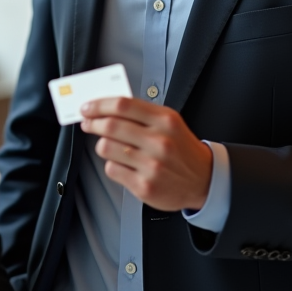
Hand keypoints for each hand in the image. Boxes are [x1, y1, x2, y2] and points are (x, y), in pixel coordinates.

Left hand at [79, 97, 212, 211]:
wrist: (204, 180)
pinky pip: (112, 169)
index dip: (99, 104)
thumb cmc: (182, 149)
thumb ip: (141, 113)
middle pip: (110, 125)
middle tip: (88, 123)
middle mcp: (159, 141)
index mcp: (164, 120)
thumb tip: (108, 107)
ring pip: (106, 148)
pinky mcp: (144, 186)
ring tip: (111, 146)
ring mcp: (151, 165)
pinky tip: (122, 163)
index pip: (122, 105)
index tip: (87, 107)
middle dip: (92, 123)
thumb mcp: (169, 122)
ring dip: (103, 145)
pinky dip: (112, 164)